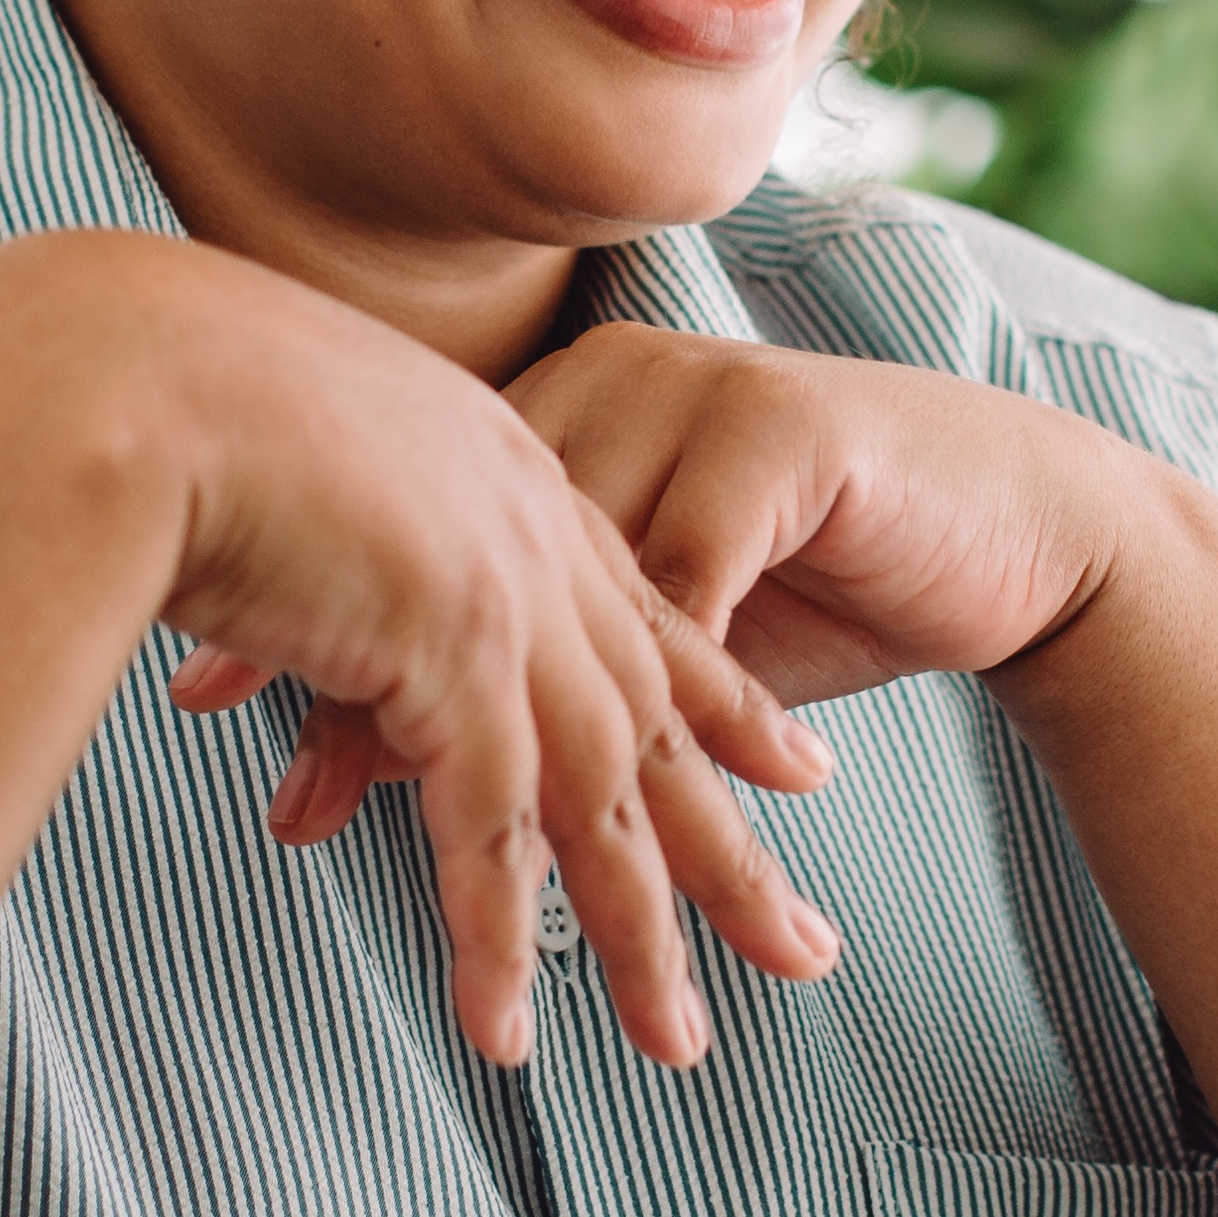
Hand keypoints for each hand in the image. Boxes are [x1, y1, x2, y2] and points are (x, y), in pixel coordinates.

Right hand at [63, 239, 840, 1066]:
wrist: (128, 368)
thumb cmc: (156, 394)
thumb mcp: (285, 451)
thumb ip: (330, 525)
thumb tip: (297, 581)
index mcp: (503, 474)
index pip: (638, 608)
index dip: (719, 697)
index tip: (791, 765)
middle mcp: (530, 534)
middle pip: (656, 720)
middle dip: (728, 847)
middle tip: (800, 949)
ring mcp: (500, 596)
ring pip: (601, 795)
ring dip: (641, 931)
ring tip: (675, 1044)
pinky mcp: (449, 655)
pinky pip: (488, 829)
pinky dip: (498, 939)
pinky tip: (507, 1030)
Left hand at [239, 320, 1184, 831]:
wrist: (1010, 521)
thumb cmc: (820, 573)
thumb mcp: (648, 622)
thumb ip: (521, 659)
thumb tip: (356, 745)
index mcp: (555, 414)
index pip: (406, 519)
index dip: (309, 612)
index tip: (207, 694)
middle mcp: (610, 392)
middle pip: (463, 547)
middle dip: (370, 681)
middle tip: (282, 792)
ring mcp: (695, 404)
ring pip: (564, 579)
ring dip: (501, 716)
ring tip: (425, 824)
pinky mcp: (785, 444)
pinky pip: (691, 581)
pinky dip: (642, 690)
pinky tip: (596, 772)